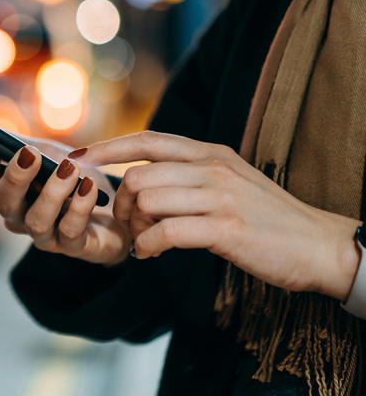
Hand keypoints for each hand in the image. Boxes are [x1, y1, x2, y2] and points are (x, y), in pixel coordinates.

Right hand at [0, 113, 130, 264]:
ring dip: (53, 192)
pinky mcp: (75, 248)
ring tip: (70, 170)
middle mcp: (18, 214)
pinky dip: (79, 207)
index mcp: (7, 186)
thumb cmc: (79, 183)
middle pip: (2, 200)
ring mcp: (45, 234)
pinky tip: (88, 188)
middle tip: (27, 153)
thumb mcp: (52, 155)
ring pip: (36, 220)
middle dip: (13, 177)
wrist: (125, 216)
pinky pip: (71, 231)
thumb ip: (24, 148)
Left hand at [74, 131, 362, 299]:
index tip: (78, 158)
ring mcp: (219, 197)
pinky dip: (147, 246)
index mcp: (210, 153)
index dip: (107, 148)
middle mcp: (212, 168)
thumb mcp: (228, 182)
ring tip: (143, 241)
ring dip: (133, 227)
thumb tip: (142, 178)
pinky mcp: (225, 229)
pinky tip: (150, 255)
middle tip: (128, 226)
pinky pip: (165, 232)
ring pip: (147, 201)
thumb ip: (189, 175)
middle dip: (121, 205)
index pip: (147, 140)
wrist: (318, 245)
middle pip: (139, 177)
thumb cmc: (267, 219)